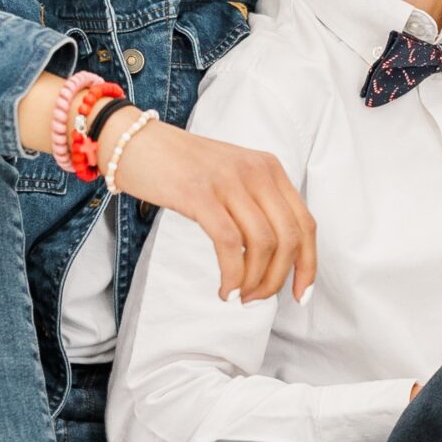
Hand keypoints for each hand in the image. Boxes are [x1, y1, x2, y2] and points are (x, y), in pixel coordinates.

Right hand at [104, 115, 317, 303]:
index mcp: (269, 169)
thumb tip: (271, 258)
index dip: (308, 265)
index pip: (305, 224)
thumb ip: (254, 205)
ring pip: (263, 244)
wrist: (133, 142)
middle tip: (257, 299)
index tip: (300, 295)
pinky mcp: (200, 194)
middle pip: (290, 238)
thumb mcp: (230, 177)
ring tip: (238, 296)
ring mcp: (229, 181)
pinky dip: (232, 275)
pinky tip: (223, 289)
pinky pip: (230, 244)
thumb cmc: (179, 168)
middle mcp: (256, 172)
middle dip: (278, 279)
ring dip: (254, 281)